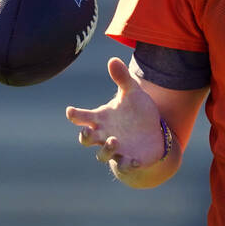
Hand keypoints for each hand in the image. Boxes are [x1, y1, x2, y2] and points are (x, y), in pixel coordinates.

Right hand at [66, 57, 163, 179]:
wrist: (153, 134)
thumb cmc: (137, 112)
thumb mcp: (132, 93)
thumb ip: (122, 78)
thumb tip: (112, 59)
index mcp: (101, 118)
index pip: (82, 117)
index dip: (75, 115)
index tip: (70, 111)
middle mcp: (104, 135)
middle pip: (86, 139)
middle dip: (85, 137)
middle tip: (87, 131)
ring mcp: (116, 150)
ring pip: (102, 155)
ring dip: (106, 149)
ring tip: (114, 140)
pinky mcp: (130, 160)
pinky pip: (124, 166)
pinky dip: (127, 164)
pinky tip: (134, 160)